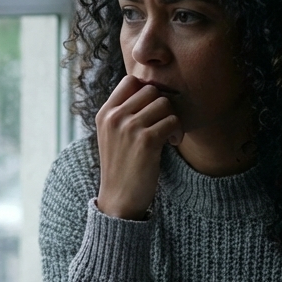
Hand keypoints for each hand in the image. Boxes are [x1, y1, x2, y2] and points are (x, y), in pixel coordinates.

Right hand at [95, 75, 182, 219]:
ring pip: (164, 103)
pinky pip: (172, 121)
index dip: (147, 90)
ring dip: (172, 118)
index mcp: (105, 114)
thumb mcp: (111, 136)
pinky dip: (177, 132)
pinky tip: (171, 144)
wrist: (119, 200)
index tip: (152, 110)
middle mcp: (115, 117)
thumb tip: (149, 89)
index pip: (130, 81)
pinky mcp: (146, 141)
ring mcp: (129, 128)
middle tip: (164, 124)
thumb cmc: (120, 167)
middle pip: (151, 90)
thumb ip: (123, 113)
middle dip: (162, 106)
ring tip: (168, 135)